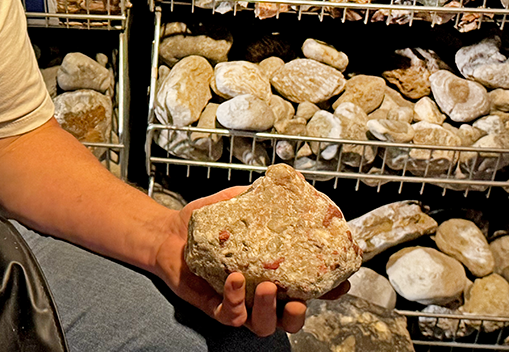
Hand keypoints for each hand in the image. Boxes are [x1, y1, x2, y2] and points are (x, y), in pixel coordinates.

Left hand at [150, 186, 339, 335]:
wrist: (168, 232)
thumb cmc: (205, 223)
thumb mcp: (236, 204)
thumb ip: (260, 198)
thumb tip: (285, 184)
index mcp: (272, 272)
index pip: (307, 288)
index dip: (327, 290)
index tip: (340, 282)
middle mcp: (259, 293)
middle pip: (290, 320)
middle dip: (300, 315)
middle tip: (299, 299)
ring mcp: (238, 302)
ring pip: (263, 325)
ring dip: (270, 312)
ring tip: (266, 288)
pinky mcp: (214, 306)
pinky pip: (230, 315)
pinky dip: (235, 301)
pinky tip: (233, 280)